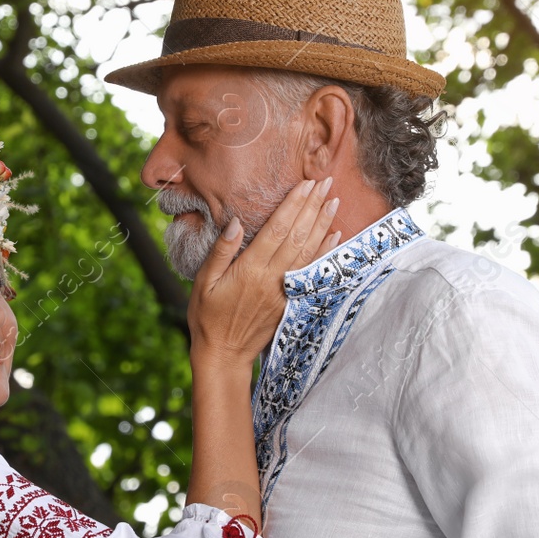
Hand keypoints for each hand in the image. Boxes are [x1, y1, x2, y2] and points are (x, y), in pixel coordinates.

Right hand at [188, 177, 339, 368]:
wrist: (223, 355)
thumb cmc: (207, 317)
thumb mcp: (203, 281)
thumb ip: (221, 251)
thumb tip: (235, 221)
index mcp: (249, 269)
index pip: (277, 229)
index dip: (294, 204)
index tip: (306, 184)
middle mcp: (272, 278)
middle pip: (298, 235)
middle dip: (313, 206)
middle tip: (326, 182)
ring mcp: (285, 291)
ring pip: (309, 251)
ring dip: (323, 224)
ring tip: (334, 201)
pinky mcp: (292, 302)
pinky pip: (312, 272)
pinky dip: (325, 252)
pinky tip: (335, 235)